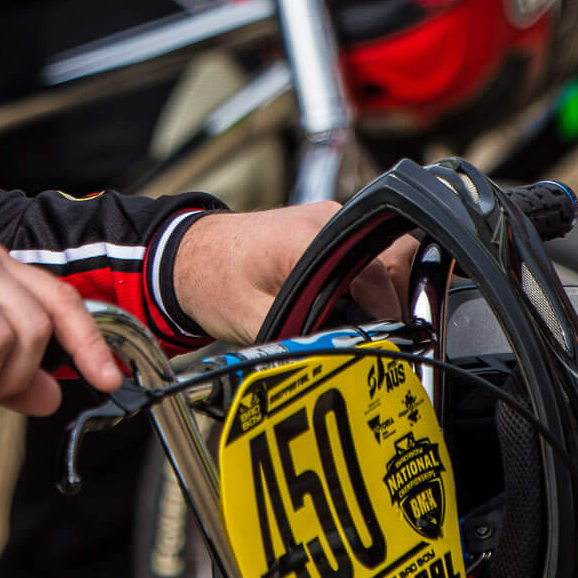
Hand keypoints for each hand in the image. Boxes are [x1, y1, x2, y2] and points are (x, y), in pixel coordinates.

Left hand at [173, 204, 414, 341]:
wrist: (187, 256)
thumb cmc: (212, 281)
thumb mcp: (256, 321)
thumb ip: (305, 336)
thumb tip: (345, 358)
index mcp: (310, 238)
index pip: (378, 276)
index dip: (387, 317)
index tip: (382, 344)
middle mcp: (327, 219)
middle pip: (391, 264)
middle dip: (390, 306)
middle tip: (371, 339)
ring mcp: (328, 219)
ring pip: (383, 258)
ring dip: (380, 295)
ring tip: (360, 325)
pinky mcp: (324, 228)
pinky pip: (363, 255)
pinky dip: (363, 284)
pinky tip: (346, 308)